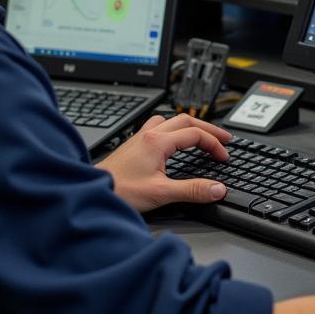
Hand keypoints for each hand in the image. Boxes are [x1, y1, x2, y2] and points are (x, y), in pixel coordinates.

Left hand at [96, 114, 230, 213]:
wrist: (91, 191)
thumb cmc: (119, 191)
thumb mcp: (161, 193)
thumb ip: (192, 190)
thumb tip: (217, 189)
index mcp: (158, 142)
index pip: (195, 134)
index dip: (214, 143)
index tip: (223, 156)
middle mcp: (149, 135)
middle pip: (186, 120)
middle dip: (208, 128)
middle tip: (223, 139)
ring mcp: (140, 138)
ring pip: (170, 120)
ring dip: (189, 125)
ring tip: (201, 135)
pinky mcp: (133, 145)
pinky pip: (158, 127)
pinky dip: (172, 129)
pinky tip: (171, 141)